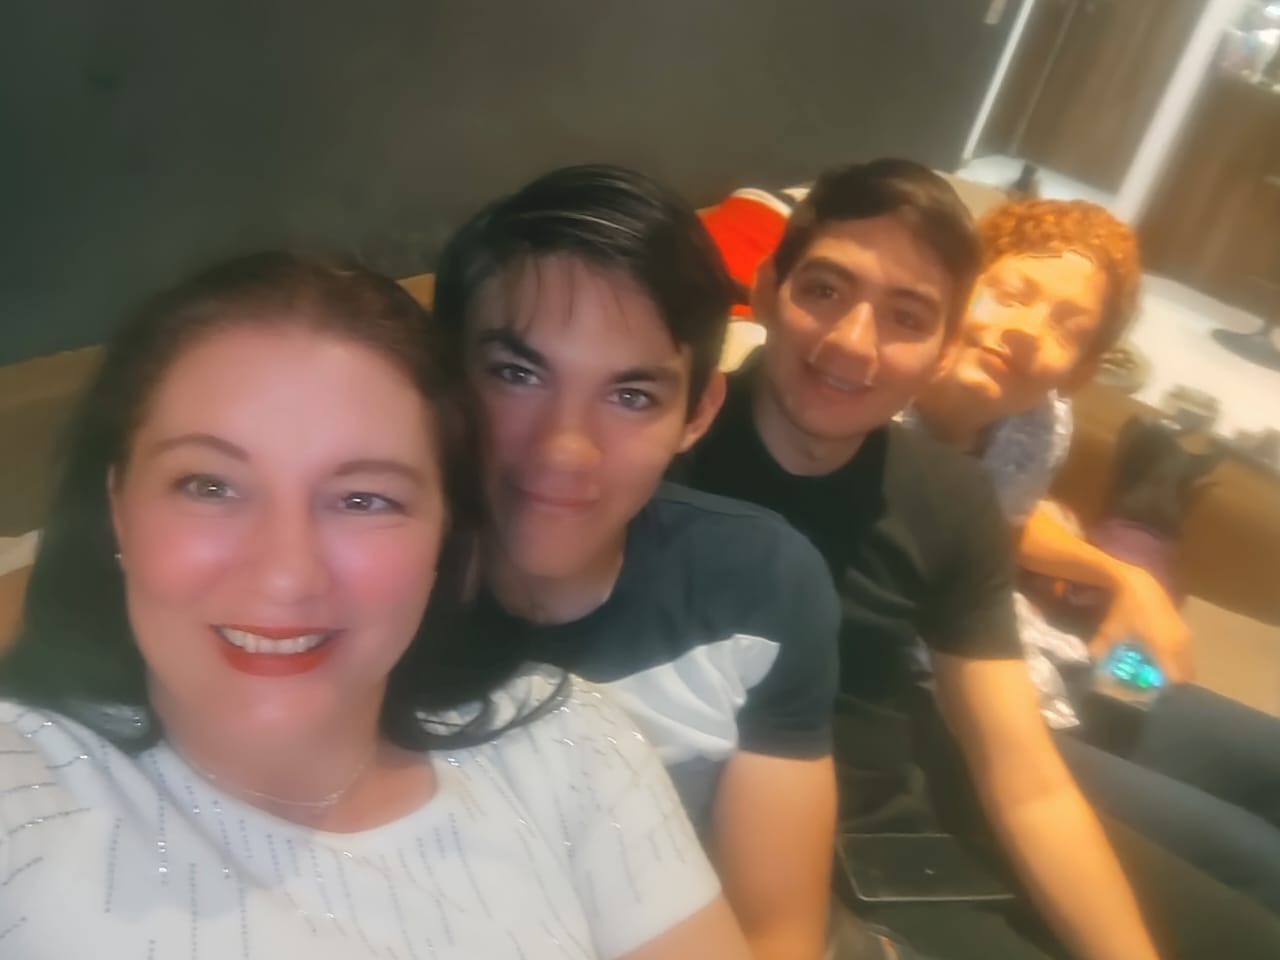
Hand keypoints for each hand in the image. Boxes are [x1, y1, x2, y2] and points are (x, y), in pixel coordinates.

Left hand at [1090, 566, 1193, 683]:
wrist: (1139, 583)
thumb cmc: (1124, 609)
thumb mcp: (1109, 632)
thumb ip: (1100, 652)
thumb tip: (1093, 670)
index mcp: (1165, 648)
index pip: (1175, 681)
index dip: (1164, 692)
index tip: (1150, 696)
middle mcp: (1181, 645)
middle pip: (1185, 676)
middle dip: (1171, 686)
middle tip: (1153, 688)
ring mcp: (1186, 637)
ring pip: (1187, 665)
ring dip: (1174, 673)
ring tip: (1155, 676)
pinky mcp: (1185, 630)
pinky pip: (1186, 655)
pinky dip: (1176, 662)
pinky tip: (1159, 660)